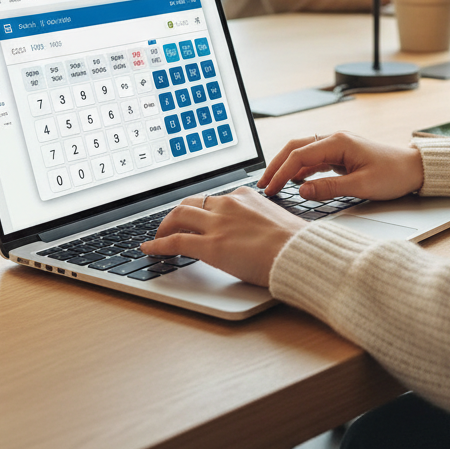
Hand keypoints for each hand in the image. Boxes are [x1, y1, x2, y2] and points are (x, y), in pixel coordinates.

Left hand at [140, 188, 305, 286]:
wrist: (299, 252)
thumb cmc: (294, 243)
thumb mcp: (275, 219)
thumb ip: (257, 220)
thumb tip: (251, 233)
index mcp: (245, 196)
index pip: (213, 200)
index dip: (200, 211)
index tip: (195, 218)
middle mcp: (228, 204)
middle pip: (190, 203)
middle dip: (175, 215)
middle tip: (169, 226)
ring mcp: (217, 224)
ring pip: (178, 217)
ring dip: (164, 227)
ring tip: (158, 238)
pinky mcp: (211, 245)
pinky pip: (175, 241)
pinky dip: (158, 245)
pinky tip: (150, 249)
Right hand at [258, 131, 423, 202]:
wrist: (414, 168)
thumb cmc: (393, 174)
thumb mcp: (361, 186)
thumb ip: (329, 188)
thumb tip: (300, 190)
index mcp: (338, 142)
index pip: (299, 156)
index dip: (281, 173)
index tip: (270, 190)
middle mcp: (335, 139)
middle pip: (295, 148)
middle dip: (276, 166)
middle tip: (262, 185)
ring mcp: (337, 146)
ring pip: (302, 152)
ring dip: (286, 166)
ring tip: (272, 184)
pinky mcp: (341, 154)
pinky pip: (314, 159)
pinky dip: (300, 169)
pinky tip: (293, 181)